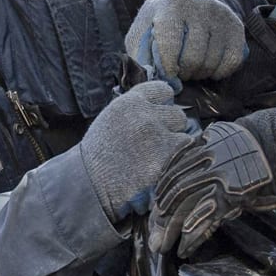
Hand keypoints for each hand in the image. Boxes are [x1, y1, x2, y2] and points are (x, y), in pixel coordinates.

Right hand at [75, 81, 197, 220]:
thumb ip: (136, 107)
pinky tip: (161, 167)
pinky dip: (177, 161)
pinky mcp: (166, 160)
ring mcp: (157, 138)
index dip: (163, 104)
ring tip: (156, 156)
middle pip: (177, 114)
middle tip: (157, 141)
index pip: (164, 90)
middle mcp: (145, 116)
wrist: (90, 184)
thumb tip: (163, 102)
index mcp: (130, 102)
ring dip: (175, 145)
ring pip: (184, 134)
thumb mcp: (112, 118)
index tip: (159, 115)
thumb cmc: (99, 153)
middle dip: (170, 127)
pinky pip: (185, 154)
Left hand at [125, 0, 247, 82]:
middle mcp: (199, 6)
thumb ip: (142, 55)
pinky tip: (209, 68)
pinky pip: (232, 61)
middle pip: (193, 58)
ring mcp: (220, 15)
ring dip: (200, 73)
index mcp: (172, 5)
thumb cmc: (160, 20)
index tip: (167, 75)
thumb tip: (152, 81)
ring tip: (191, 68)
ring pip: (212, 62)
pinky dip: (220, 72)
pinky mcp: (235, 25)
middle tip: (179, 72)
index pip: (170, 44)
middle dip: (184, 73)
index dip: (167, 68)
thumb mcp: (143, 31)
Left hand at [145, 100, 275, 256]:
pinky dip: (192, 238)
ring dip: (171, 231)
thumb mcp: (234, 134)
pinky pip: (204, 222)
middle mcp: (205, 161)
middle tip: (153, 231)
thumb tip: (204, 163)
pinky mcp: (230, 197)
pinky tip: (184, 250)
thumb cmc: (269, 136)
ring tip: (162, 246)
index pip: (173, 169)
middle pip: (174, 191)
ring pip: (184, 209)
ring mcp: (217, 179)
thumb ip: (215, 148)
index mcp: (204, 144)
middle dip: (161, 215)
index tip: (156, 205)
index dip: (163, 190)